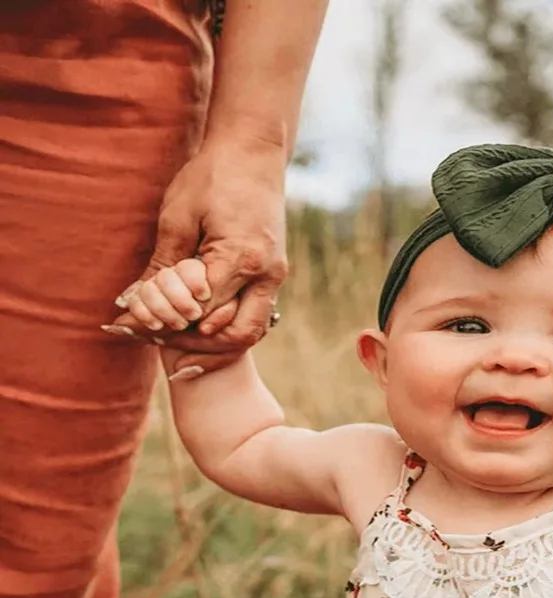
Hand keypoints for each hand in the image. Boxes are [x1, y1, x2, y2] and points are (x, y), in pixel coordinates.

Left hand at [104, 134, 288, 372]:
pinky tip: (199, 321)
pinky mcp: (273, 272)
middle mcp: (266, 274)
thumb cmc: (212, 176)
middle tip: (161, 341)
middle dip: (198, 347)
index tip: (135, 329)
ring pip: (250, 330)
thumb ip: (162, 265)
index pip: (200, 311)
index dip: (166, 324)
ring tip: (180, 337)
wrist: (254, 152)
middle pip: (235, 334)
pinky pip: (254, 312)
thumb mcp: (177, 216)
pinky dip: (227, 322)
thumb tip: (134, 300)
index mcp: (241, 259)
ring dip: (217, 341)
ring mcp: (274, 275)